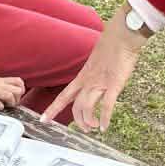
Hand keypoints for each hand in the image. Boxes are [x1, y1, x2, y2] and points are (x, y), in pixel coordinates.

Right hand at [0, 73, 25, 109]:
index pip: (19, 82)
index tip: (17, 96)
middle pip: (17, 90)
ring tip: (5, 106)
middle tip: (11, 103)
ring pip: (9, 96)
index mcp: (0, 81)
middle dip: (17, 98)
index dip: (21, 89)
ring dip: (10, 103)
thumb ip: (1, 84)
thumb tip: (11, 92)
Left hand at [41, 9, 147, 131]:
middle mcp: (88, 82)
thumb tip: (96, 80)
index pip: (63, 96)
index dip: (53, 109)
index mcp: (82, 77)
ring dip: (89, 121)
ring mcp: (100, 84)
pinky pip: (106, 105)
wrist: (120, 36)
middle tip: (85, 129)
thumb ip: (94, 74)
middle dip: (78, 121)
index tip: (44, 120)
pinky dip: (104, 118)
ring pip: (87, 107)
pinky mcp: (114, 85)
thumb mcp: (96, 62)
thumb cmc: (111, 47)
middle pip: (75, 106)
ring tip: (95, 127)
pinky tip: (104, 127)